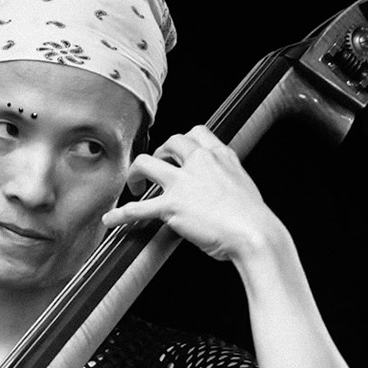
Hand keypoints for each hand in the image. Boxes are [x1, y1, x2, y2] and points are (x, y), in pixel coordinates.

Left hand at [106, 126, 286, 263]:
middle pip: (169, 142)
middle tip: (156, 169)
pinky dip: (120, 214)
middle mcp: (200, 162)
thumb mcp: (244, 185)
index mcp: (221, 156)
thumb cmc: (254, 218)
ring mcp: (183, 182)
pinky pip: (137, 208)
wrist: (255, 234)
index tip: (178, 153)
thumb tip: (221, 188)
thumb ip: (228, 178)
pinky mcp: (172, 206)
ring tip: (135, 187)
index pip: (196, 133)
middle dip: (159, 153)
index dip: (183, 142)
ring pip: (145, 164)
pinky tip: (111, 220)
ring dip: (136, 173)